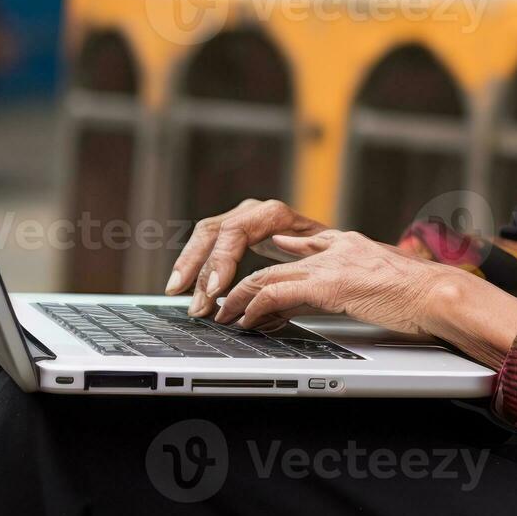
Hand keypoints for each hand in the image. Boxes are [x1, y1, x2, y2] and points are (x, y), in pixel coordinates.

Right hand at [165, 199, 326, 315]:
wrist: (337, 248)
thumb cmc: (331, 257)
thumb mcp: (320, 264)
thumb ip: (294, 278)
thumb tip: (264, 301)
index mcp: (276, 215)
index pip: (237, 231)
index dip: (222, 260)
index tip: (215, 289)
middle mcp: (256, 211)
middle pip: (215, 231)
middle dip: (199, 267)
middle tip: (196, 304)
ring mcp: (244, 218)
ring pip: (206, 234)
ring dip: (189, 265)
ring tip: (179, 294)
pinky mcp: (236, 232)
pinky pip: (208, 243)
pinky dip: (194, 263)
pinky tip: (184, 284)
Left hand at [214, 231, 442, 333]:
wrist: (441, 295)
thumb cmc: (421, 294)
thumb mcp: (381, 278)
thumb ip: (354, 276)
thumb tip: (336, 291)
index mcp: (347, 243)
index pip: (296, 247)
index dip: (268, 264)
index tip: (247, 282)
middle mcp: (334, 246)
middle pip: (272, 258)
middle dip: (242, 280)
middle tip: (221, 301)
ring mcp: (330, 264)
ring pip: (266, 275)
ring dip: (237, 299)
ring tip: (223, 317)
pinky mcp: (330, 285)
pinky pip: (277, 293)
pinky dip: (255, 308)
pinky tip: (248, 323)